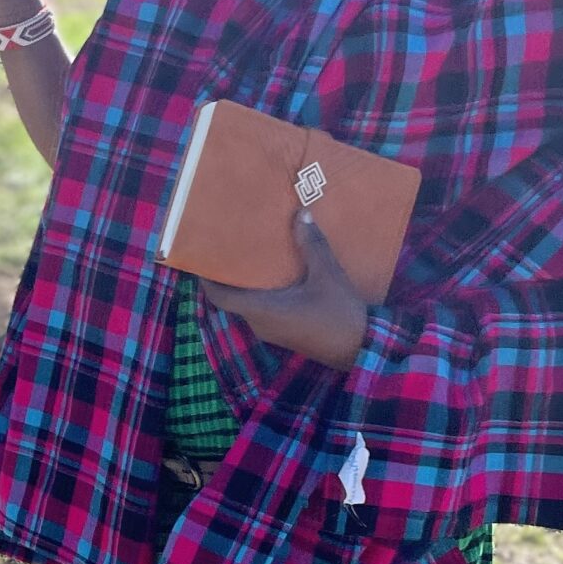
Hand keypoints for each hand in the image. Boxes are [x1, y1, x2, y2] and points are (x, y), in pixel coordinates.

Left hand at [200, 213, 371, 369]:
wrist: (361, 349)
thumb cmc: (341, 313)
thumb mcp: (327, 275)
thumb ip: (311, 245)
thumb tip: (300, 214)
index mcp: (261, 310)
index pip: (220, 296)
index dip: (207, 278)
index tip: (201, 256)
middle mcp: (259, 323)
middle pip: (231, 298)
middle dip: (227, 275)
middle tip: (227, 247)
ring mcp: (270, 331)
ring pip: (246, 304)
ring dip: (244, 284)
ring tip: (246, 255)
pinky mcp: (282, 333)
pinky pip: (261, 310)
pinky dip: (258, 293)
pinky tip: (271, 274)